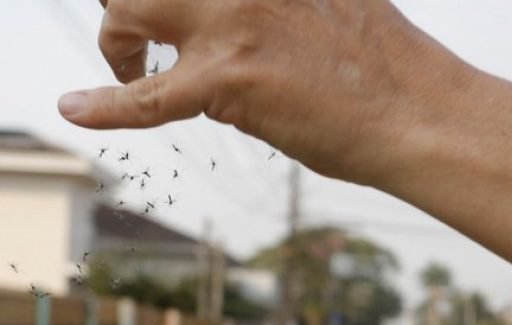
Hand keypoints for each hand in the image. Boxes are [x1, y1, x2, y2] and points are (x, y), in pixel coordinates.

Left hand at [59, 0, 470, 183]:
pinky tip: (74, 110)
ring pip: (127, 8)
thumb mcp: (339, 3)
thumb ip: (287, 4)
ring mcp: (233, 22)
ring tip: (129, 72)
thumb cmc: (393, 71)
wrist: (423, 113)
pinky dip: (106, 105)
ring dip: (117, 43)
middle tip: (138, 37)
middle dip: (127, 2)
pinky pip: (146, 96)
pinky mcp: (229, 83)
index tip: (164, 6)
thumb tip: (257, 26)